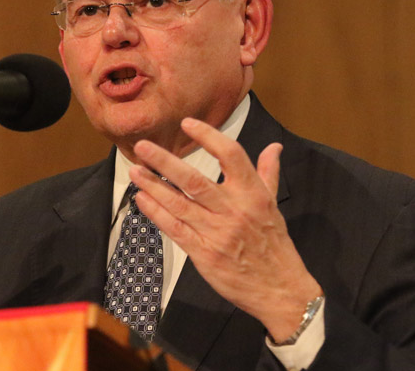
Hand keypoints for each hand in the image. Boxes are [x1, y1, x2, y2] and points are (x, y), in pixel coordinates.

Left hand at [129, 118, 321, 340]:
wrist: (280, 290)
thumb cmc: (275, 245)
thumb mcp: (274, 206)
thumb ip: (268, 173)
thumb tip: (273, 147)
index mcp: (253, 194)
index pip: (231, 155)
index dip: (208, 136)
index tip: (188, 123)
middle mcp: (233, 210)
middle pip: (194, 180)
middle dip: (164, 161)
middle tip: (142, 146)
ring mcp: (216, 233)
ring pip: (179, 204)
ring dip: (153, 186)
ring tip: (135, 170)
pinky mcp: (203, 254)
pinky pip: (175, 229)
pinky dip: (156, 213)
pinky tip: (142, 199)